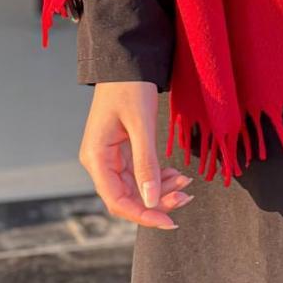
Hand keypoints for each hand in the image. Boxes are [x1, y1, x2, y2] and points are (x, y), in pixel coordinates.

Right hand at [79, 81, 193, 229]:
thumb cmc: (130, 87)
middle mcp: (99, 161)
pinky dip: (157, 175)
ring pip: (134, 186)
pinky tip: (176, 174)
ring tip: (186, 183)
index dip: (143, 214)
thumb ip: (146, 162)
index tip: (169, 221)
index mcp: (96, 157)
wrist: (126, 61)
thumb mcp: (141, 123)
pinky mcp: (121, 149)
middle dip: (156, 201)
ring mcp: (109, 156)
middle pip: (127, 196)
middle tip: (186, 197)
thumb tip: (151, 200)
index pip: (117, 200)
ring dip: (159, 189)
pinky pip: (138, 172)